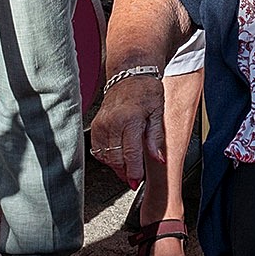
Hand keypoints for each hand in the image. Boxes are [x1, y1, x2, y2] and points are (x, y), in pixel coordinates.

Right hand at [89, 70, 166, 187]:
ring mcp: (101, 124)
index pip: (130, 154)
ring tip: (126, 169)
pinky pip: (97, 148)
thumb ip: (156, 138)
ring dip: (115, 166)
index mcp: (130, 120)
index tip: (136, 181)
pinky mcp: (95, 125)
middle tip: (133, 178)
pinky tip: (116, 157)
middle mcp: (112, 122)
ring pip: (105, 156)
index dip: (133, 171)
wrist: (130, 74)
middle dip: (124, 172)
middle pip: (115, 158)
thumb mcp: (157, 113)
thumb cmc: (146, 90)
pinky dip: (106, 157)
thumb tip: (158, 159)